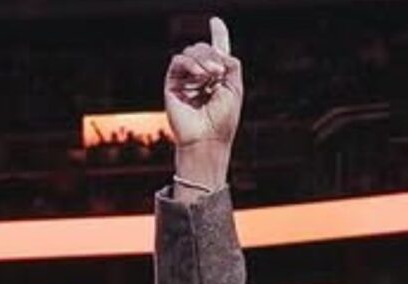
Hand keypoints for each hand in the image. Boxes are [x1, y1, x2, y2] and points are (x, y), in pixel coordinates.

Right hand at [164, 18, 240, 171]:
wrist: (207, 139)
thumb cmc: (223, 120)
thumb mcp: (235, 89)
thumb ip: (231, 65)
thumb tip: (220, 48)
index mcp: (217, 78)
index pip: (216, 52)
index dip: (218, 35)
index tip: (216, 21)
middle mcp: (201, 76)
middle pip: (205, 48)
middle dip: (213, 54)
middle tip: (219, 73)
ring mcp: (186, 79)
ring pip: (192, 51)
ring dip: (203, 58)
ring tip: (210, 75)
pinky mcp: (172, 84)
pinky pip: (178, 61)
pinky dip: (190, 63)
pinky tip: (199, 75)